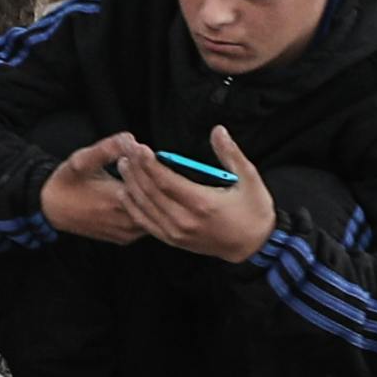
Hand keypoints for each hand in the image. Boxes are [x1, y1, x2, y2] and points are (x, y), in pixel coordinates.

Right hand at [39, 137, 157, 245]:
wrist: (51, 208)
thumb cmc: (67, 183)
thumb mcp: (82, 159)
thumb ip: (107, 148)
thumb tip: (130, 138)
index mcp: (117, 199)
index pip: (152, 184)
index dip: (153, 168)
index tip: (147, 154)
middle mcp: (125, 220)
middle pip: (158, 202)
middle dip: (157, 182)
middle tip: (152, 165)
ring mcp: (126, 233)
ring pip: (155, 215)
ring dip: (156, 198)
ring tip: (148, 180)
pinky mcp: (125, 239)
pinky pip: (147, 225)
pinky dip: (149, 211)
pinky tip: (142, 196)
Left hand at [121, 125, 275, 263]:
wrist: (254, 245)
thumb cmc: (253, 211)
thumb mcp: (250, 178)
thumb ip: (231, 154)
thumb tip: (218, 131)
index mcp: (202, 203)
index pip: (165, 180)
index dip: (148, 163)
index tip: (138, 147)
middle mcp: (185, 220)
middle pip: (150, 191)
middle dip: (135, 168)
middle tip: (125, 149)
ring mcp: (177, 232)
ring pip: (145, 206)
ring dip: (131, 184)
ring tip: (122, 164)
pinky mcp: (174, 240)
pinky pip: (146, 223)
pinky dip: (133, 207)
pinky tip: (126, 192)